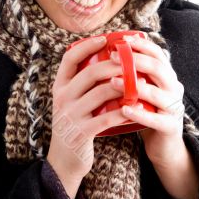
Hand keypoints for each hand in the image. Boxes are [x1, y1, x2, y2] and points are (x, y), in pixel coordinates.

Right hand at [47, 36, 129, 181]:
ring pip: (101, 93)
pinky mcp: (82, 132)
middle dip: (113, 64)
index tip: (104, 39)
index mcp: (59, 86)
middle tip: (130, 60)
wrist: (63, 159)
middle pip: (90, 73)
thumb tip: (104, 58)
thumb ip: (80, 82)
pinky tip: (137, 107)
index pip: (69, 58)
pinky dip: (123, 111)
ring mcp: (71, 115)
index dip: (87, 46)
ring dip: (123, 86)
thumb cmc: (73, 122)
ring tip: (139, 82)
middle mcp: (62, 97)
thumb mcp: (69, 100)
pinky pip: (106, 117)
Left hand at [110, 33, 185, 165]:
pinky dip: (139, 114)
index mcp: (166, 75)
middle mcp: (173, 87)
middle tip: (112, 57)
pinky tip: (124, 109)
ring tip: (113, 82)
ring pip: (158, 93)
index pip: (157, 53)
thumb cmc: (145, 110)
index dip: (141, 44)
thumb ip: (132, 73)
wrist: (162, 143)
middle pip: (158, 68)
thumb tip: (105, 53)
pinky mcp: (170, 127)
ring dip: (134, 86)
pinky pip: (156, 119)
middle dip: (135, 60)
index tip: (122, 40)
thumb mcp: (141, 88)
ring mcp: (174, 107)